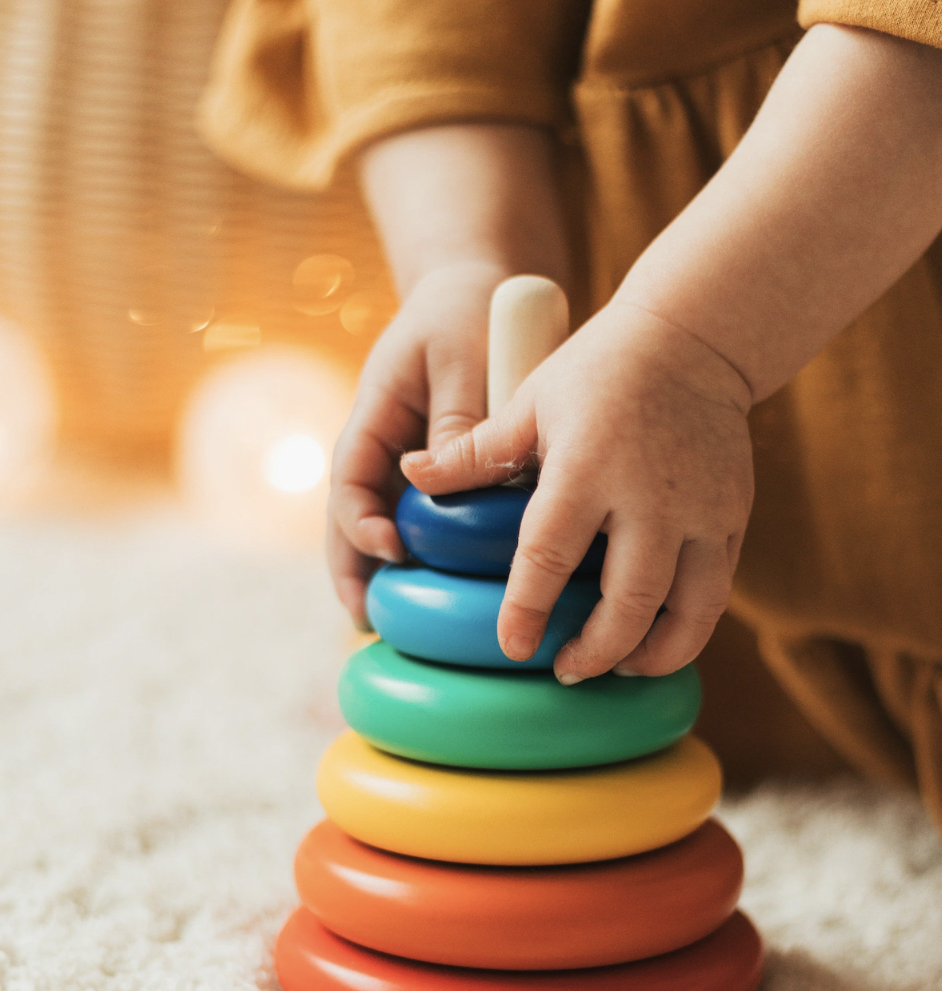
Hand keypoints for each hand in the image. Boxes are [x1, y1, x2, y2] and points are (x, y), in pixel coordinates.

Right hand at [326, 259, 507, 626]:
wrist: (474, 291)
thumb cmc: (467, 313)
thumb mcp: (462, 355)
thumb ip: (456, 415)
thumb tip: (445, 482)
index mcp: (375, 415)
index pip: (351, 477)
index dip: (360, 519)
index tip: (391, 548)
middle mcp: (380, 447)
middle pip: (348, 517)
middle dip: (351, 569)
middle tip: (364, 621)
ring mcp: (402, 465)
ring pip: (376, 528)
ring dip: (376, 575)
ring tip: (383, 629)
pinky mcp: (432, 477)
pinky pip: (417, 525)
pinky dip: (416, 561)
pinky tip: (430, 600)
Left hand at [401, 300, 754, 681]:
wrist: (696, 340)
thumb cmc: (600, 371)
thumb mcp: (531, 401)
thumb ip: (475, 452)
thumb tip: (409, 477)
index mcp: (587, 468)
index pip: (550, 556)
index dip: (528, 611)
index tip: (513, 648)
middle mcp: (651, 499)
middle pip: (628, 604)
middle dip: (596, 651)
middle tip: (567, 670)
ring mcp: (704, 513)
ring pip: (688, 615)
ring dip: (652, 654)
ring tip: (621, 667)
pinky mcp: (735, 519)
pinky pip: (715, 595)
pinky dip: (686, 629)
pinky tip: (656, 637)